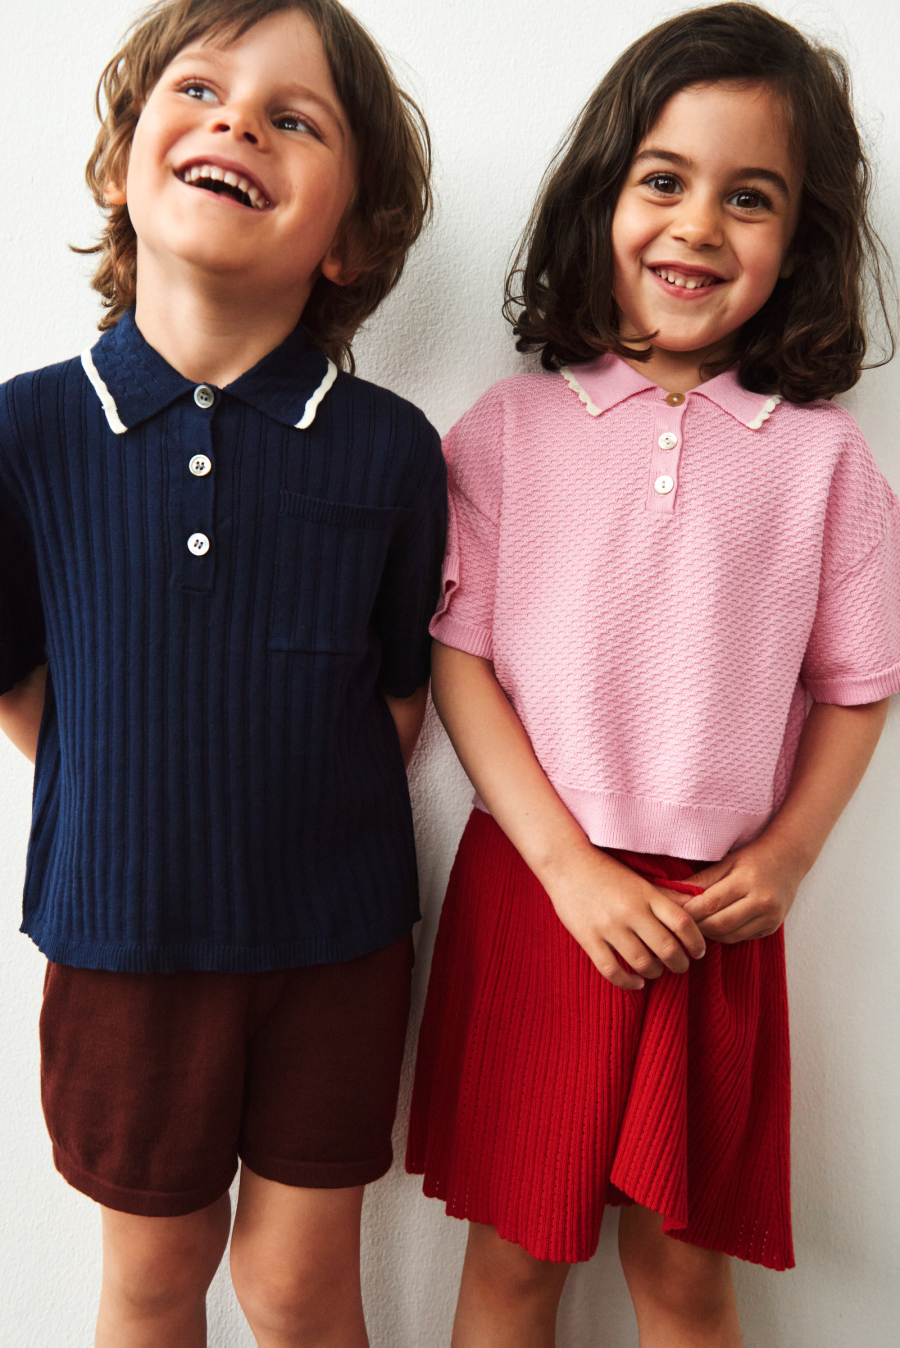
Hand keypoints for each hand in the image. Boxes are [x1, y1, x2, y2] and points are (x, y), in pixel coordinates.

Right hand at [544, 847, 705, 991]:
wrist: (566, 862)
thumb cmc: (605, 870)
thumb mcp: (638, 879)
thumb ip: (662, 897)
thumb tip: (692, 914)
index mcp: (646, 894)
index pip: (683, 923)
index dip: (697, 942)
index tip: (698, 951)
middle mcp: (631, 910)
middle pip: (667, 948)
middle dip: (680, 964)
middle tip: (679, 966)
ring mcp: (608, 925)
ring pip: (642, 963)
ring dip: (654, 973)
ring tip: (654, 971)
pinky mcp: (588, 938)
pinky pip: (612, 970)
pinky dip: (628, 982)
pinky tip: (635, 982)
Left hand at [682, 840, 804, 942]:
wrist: (790, 859)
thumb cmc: (754, 857)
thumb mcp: (727, 862)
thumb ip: (701, 880)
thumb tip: (671, 893)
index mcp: (747, 881)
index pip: (710, 903)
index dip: (688, 911)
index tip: (672, 912)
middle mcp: (762, 901)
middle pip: (718, 924)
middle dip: (696, 926)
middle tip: (681, 923)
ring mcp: (770, 917)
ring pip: (729, 936)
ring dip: (709, 933)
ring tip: (697, 924)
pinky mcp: (772, 927)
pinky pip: (741, 937)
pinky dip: (725, 934)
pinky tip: (717, 925)